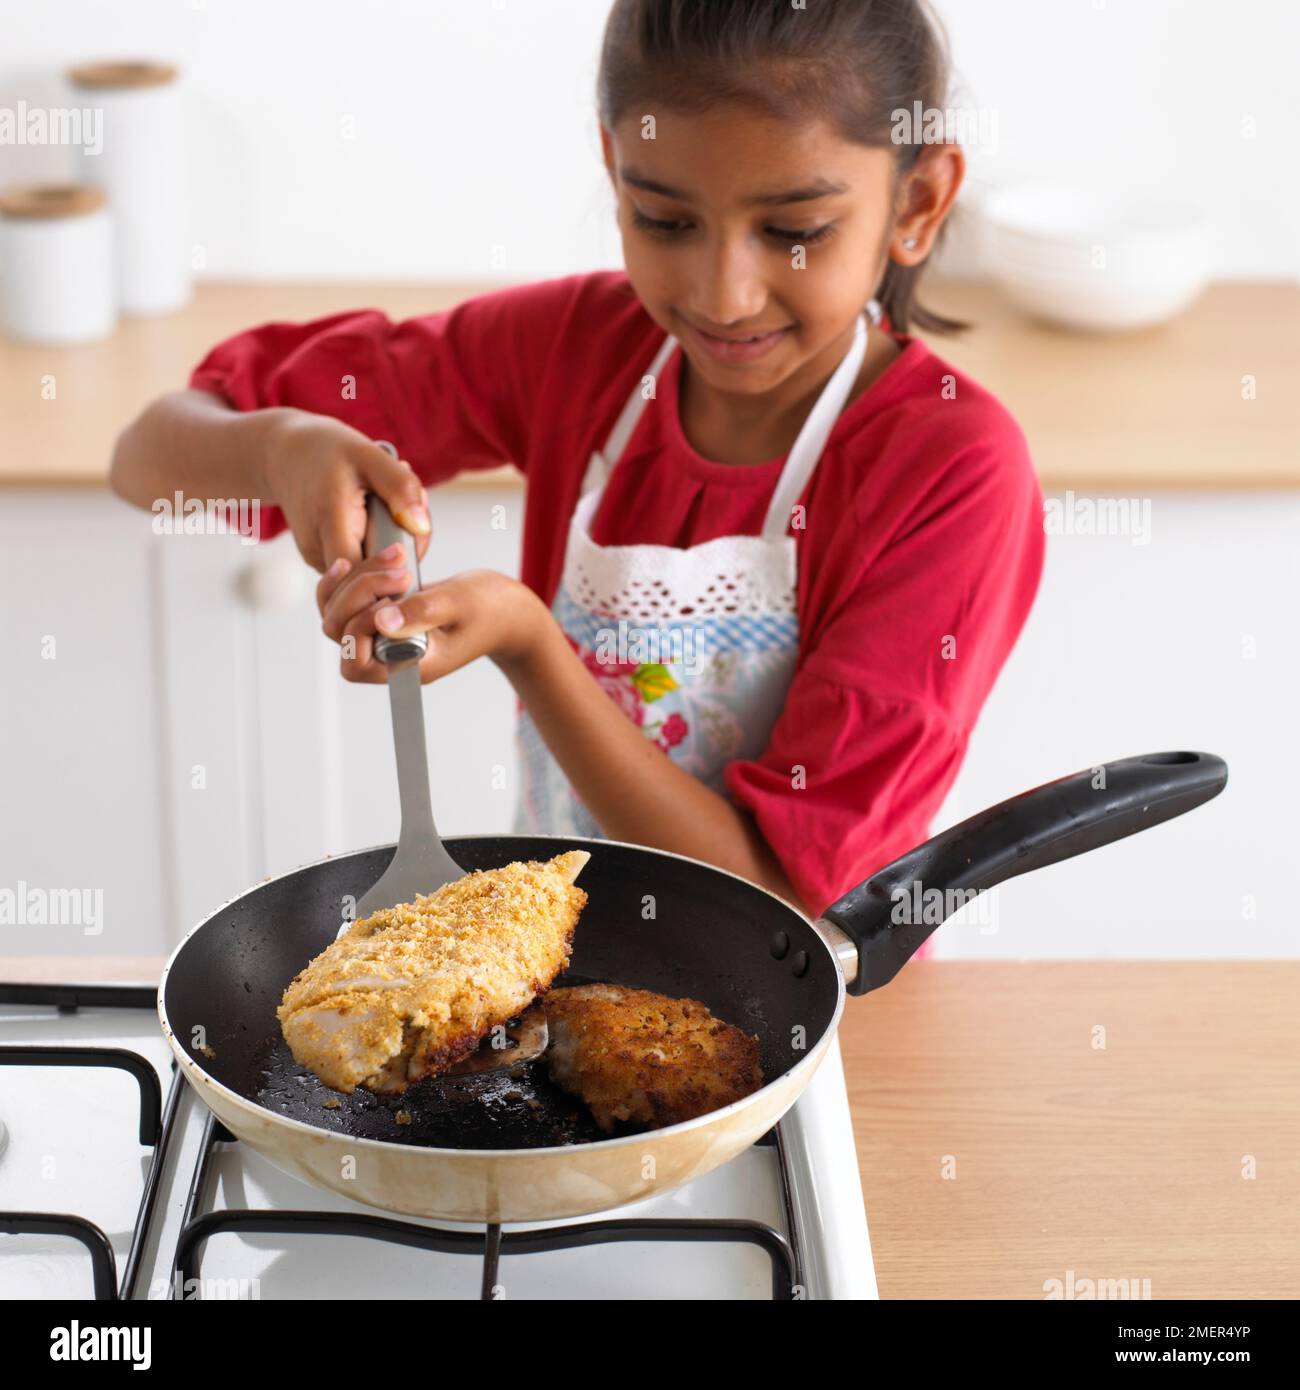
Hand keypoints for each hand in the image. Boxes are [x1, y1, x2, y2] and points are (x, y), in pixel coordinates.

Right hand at [259, 409, 431, 572]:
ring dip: (389, 554)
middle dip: (399, 561)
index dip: (389, 572)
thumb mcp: (369, 455)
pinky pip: (358, 567)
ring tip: (394, 514)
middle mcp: (318, 550)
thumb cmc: (327, 450)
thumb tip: (421, 527)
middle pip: (367, 581)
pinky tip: (381, 522)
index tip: (407, 547)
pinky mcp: (323, 561)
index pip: (360, 574)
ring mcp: (318, 559)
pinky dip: (376, 550)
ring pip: (364, 576)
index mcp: (329, 523)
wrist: (285, 454)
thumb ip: (399, 487)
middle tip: (412, 525)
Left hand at [317, 563, 549, 684]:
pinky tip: (365, 561)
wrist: (507, 611)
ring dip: (353, 581)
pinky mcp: (382, 614)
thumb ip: (421, 611)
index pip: (355, 663)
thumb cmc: (492, 611)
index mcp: (407, 665)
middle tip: (397, 571)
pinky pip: (346, 602)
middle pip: (338, 633)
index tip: (392, 600)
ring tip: (390, 559)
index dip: (359, 628)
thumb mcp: (460, 604)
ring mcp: (383, 635)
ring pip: (335, 614)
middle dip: (356, 595)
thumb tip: (381, 621)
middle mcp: (388, 655)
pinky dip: (349, 579)